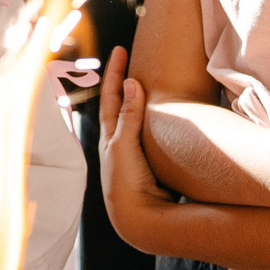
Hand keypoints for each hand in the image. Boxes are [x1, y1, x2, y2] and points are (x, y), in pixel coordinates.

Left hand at [96, 49, 177, 241]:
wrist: (137, 220)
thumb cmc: (126, 183)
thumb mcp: (125, 146)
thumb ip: (129, 116)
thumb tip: (130, 82)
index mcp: (109, 137)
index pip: (111, 96)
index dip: (115, 72)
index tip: (120, 49)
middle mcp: (117, 145)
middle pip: (117, 106)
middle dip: (121, 83)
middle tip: (127, 60)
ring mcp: (131, 156)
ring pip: (131, 121)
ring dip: (135, 101)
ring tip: (144, 83)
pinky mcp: (146, 167)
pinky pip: (147, 135)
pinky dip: (149, 121)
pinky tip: (161, 121)